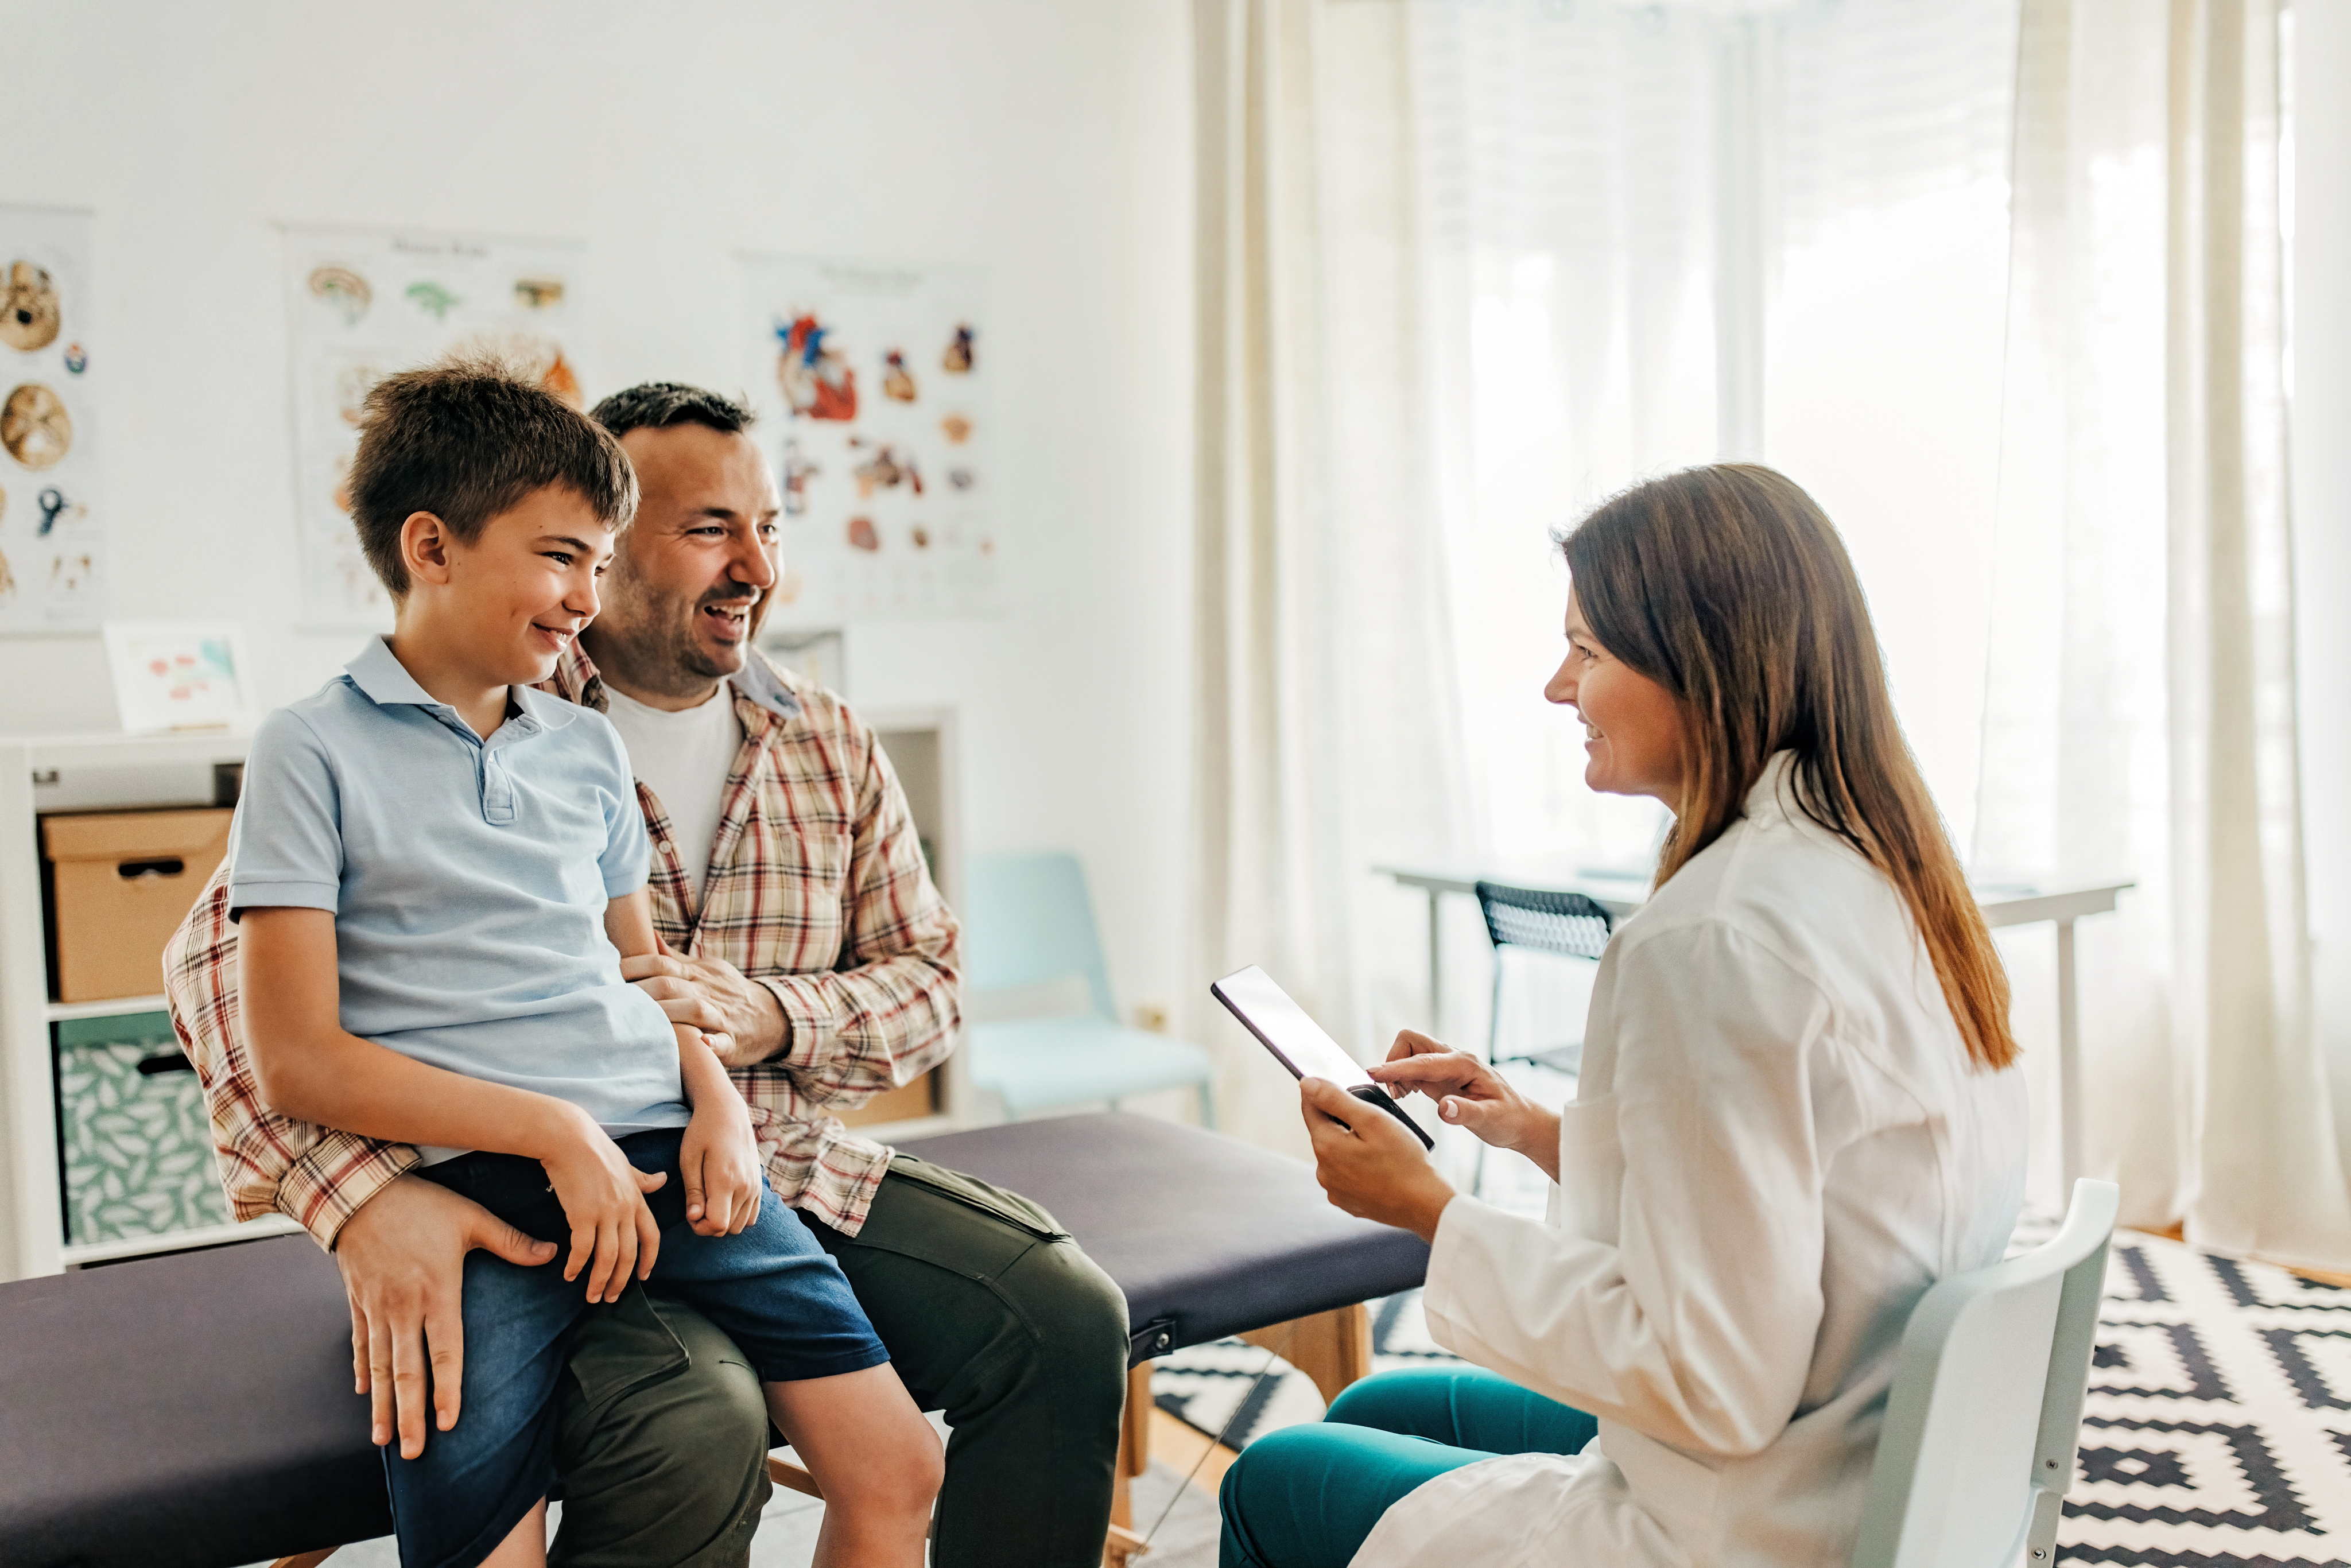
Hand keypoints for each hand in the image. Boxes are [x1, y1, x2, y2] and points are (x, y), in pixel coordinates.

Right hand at [334, 1173, 558, 1457]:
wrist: (360, 1191)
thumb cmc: (421, 1204)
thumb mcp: (471, 1218)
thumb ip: (510, 1242)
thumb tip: (552, 1254)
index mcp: (437, 1291)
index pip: (444, 1351)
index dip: (446, 1389)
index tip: (447, 1423)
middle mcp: (404, 1308)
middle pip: (408, 1372)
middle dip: (411, 1415)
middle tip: (415, 1453)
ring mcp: (378, 1308)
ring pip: (381, 1368)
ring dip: (384, 1406)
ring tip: (385, 1441)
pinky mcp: (359, 1302)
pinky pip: (361, 1345)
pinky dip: (363, 1372)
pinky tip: (366, 1397)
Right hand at [538, 1111, 668, 1302]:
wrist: (569, 1138)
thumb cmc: (594, 1150)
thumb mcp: (626, 1165)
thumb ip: (643, 1180)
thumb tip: (662, 1180)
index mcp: (637, 1198)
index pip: (651, 1236)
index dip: (649, 1259)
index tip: (643, 1277)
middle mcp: (625, 1208)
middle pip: (629, 1254)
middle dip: (621, 1280)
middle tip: (611, 1298)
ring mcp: (605, 1212)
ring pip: (608, 1257)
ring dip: (600, 1281)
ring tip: (592, 1296)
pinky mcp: (582, 1214)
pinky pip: (582, 1249)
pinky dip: (576, 1266)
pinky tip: (569, 1274)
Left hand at [622, 950, 786, 1066]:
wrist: (772, 1017)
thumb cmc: (729, 993)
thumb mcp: (706, 969)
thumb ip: (675, 959)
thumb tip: (648, 938)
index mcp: (697, 973)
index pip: (660, 963)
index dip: (632, 967)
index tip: (603, 973)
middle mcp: (707, 991)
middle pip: (670, 985)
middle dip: (639, 991)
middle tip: (608, 1001)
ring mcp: (722, 1015)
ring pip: (694, 1010)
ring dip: (666, 1014)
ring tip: (639, 1023)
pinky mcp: (734, 1040)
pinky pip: (724, 1042)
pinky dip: (712, 1044)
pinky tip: (700, 1045)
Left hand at [681, 1097, 763, 1236]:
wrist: (728, 1112)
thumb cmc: (702, 1132)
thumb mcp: (689, 1159)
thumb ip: (693, 1192)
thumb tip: (694, 1218)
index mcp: (726, 1180)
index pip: (718, 1224)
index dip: (700, 1227)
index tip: (690, 1214)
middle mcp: (745, 1187)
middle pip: (728, 1228)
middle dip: (709, 1225)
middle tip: (697, 1207)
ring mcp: (755, 1187)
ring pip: (740, 1225)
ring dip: (724, 1221)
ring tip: (710, 1202)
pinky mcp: (759, 1185)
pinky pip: (751, 1216)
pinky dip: (737, 1216)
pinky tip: (724, 1201)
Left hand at [1301, 1077, 1456, 1242]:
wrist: (1424, 1205)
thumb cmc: (1404, 1163)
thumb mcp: (1372, 1120)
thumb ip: (1336, 1099)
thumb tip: (1307, 1084)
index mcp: (1326, 1147)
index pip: (1310, 1107)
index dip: (1323, 1092)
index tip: (1342, 1087)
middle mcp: (1323, 1171)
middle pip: (1324, 1130)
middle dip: (1343, 1120)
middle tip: (1374, 1121)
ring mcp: (1334, 1189)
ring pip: (1336, 1152)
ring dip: (1351, 1143)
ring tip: (1380, 1145)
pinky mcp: (1347, 1201)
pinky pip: (1345, 1173)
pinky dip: (1357, 1165)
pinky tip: (1379, 1165)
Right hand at [1369, 1030, 1559, 1169]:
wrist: (1519, 1120)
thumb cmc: (1508, 1118)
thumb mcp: (1491, 1120)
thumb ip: (1466, 1113)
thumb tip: (1443, 1109)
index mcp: (1464, 1064)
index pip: (1423, 1061)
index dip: (1397, 1068)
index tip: (1374, 1075)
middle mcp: (1453, 1058)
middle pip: (1411, 1040)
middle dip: (1394, 1060)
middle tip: (1394, 1091)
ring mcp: (1445, 1065)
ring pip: (1409, 1050)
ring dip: (1397, 1069)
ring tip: (1401, 1096)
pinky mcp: (1440, 1075)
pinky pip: (1412, 1065)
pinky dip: (1402, 1076)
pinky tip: (1407, 1094)